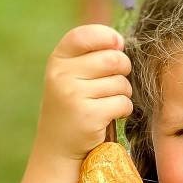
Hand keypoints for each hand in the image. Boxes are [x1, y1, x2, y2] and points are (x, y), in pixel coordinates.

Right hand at [34, 25, 132, 162]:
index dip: (108, 37)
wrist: (58, 147)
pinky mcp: (89, 116)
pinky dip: (124, 109)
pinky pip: (123, 103)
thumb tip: (119, 42)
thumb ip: (89, 57)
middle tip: (119, 80)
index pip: (85, 35)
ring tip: (110, 101)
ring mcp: (74, 95)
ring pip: (121, 83)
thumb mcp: (70, 77)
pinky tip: (111, 115)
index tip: (118, 45)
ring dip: (124, 93)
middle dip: (124, 68)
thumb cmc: (72, 106)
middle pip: (112, 59)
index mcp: (58, 61)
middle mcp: (62, 75)